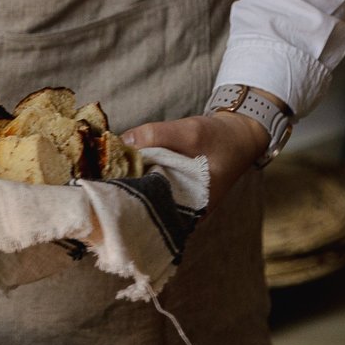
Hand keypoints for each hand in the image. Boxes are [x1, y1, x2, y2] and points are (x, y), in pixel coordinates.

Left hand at [122, 108, 268, 210]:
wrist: (240, 135)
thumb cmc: (220, 138)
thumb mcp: (190, 131)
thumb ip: (156, 135)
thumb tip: (122, 140)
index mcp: (194, 209)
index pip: (152, 210)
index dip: (129, 197)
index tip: (108, 182)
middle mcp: (186, 213)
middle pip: (147, 205)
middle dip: (127, 189)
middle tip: (104, 173)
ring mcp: (181, 202)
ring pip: (149, 194)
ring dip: (132, 180)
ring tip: (110, 170)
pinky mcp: (176, 189)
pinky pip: (154, 185)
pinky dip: (142, 175)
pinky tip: (127, 165)